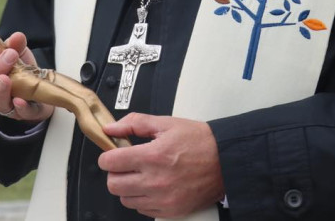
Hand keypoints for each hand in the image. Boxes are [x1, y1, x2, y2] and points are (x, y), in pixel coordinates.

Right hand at [0, 31, 52, 122]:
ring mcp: (5, 105)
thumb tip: (17, 36)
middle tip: (9, 55)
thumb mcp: (18, 54)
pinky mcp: (23, 114)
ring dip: (1, 88)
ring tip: (7, 77)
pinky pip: (19, 113)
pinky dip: (19, 107)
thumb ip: (15, 45)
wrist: (41, 91)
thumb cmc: (21, 70)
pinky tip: (20, 100)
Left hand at [99, 114, 224, 217]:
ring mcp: (163, 199)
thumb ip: (135, 123)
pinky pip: (142, 209)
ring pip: (125, 199)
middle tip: (125, 164)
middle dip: (115, 172)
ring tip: (141, 175)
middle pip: (113, 184)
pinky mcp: (171, 210)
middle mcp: (156, 180)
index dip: (108, 156)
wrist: (226, 161)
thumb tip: (111, 128)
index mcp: (153, 156)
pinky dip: (142, 198)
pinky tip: (152, 186)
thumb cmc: (200, 141)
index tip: (113, 154)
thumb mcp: (167, 123)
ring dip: (128, 187)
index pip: (111, 162)